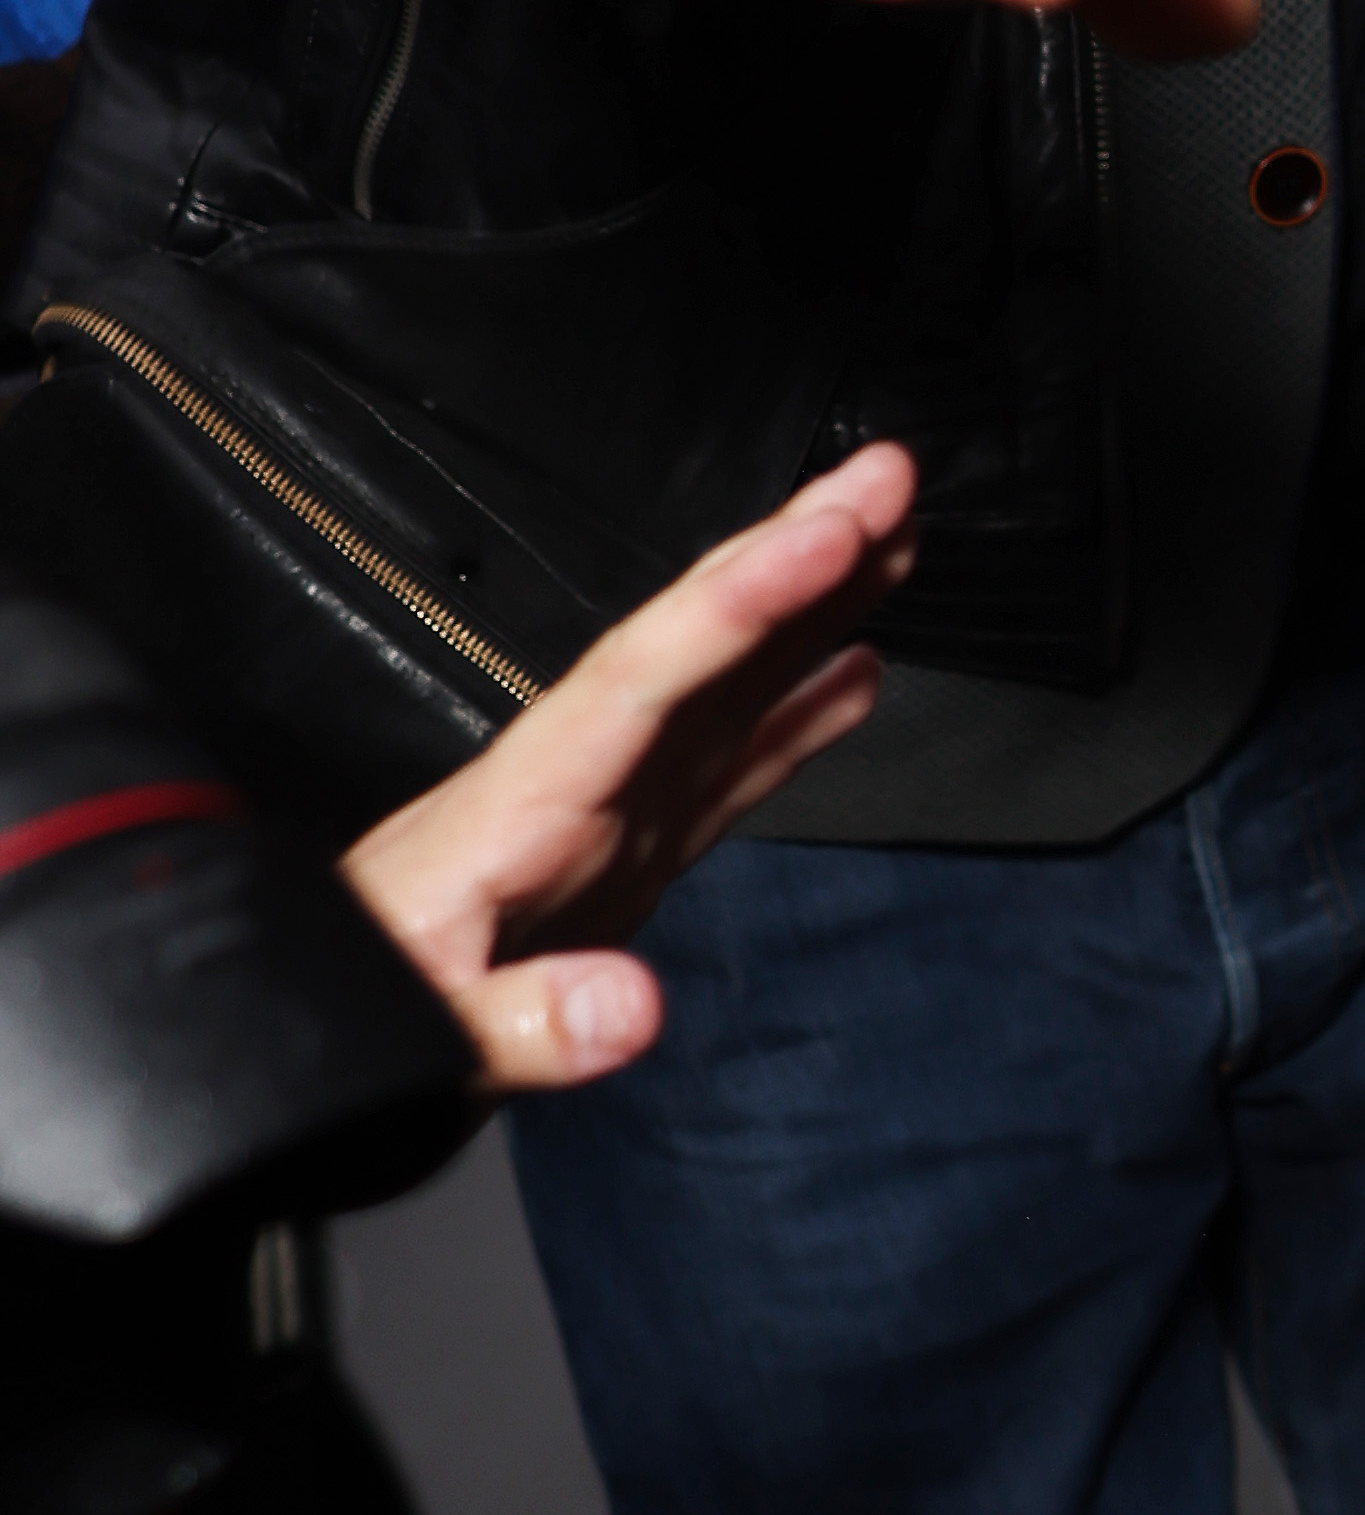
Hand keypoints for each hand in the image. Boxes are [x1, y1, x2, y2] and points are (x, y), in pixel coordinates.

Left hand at [335, 444, 916, 1087]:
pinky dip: (796, 713)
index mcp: (525, 803)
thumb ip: (522, 1022)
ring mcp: (610, 807)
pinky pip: (730, 761)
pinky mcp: (629, 848)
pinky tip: (855, 672)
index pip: (646, 674)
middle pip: (696, 641)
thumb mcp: (423, 1037)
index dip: (744, 601)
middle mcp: (577, 778)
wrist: (318, 1023)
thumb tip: (632, 1006)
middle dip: (793, 554)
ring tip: (897, 538)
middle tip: (887, 477)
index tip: (828, 535)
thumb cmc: (359, 1018)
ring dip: (811, 609)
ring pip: (727, 684)